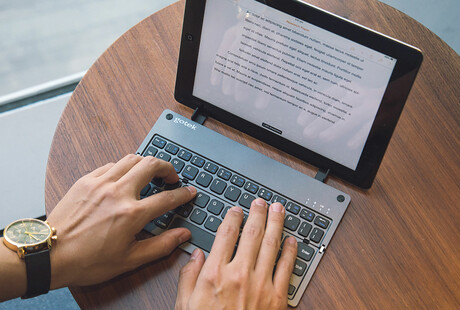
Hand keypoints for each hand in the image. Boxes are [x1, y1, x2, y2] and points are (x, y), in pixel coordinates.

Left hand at [46, 154, 195, 288]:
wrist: (50, 255)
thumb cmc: (86, 261)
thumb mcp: (129, 260)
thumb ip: (160, 245)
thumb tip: (182, 236)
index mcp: (131, 214)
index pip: (167, 198)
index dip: (183, 194)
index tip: (189, 192)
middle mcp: (118, 193)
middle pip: (151, 165)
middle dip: (167, 167)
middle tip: (171, 177)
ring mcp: (100, 183)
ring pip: (132, 158)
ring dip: (146, 163)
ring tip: (150, 173)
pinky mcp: (86, 180)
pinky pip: (111, 164)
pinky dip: (123, 167)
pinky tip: (124, 177)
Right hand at [175, 199, 297, 309]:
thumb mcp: (184, 306)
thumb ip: (188, 277)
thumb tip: (195, 255)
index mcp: (215, 274)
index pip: (226, 233)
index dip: (234, 216)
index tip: (237, 209)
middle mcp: (239, 274)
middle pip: (252, 233)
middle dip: (258, 213)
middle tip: (262, 201)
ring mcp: (261, 285)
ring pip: (271, 244)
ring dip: (276, 223)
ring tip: (279, 209)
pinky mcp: (277, 298)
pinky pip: (286, 268)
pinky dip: (290, 251)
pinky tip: (292, 240)